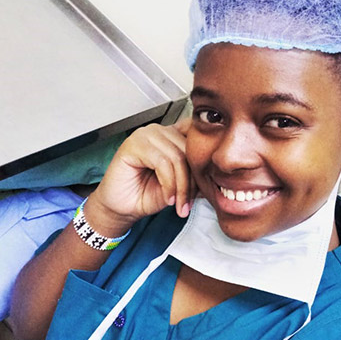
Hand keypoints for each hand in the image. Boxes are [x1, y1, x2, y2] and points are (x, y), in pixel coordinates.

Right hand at [86, 118, 196, 235]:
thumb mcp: (179, 186)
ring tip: (178, 204)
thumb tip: (218, 177)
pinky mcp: (133, 144)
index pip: (196, 137)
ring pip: (177, 157)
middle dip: (192, 181)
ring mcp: (145, 135)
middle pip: (189, 150)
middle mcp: (159, 131)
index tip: (207, 186)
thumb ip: (196, 177)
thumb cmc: (145, 194)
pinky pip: (162, 162)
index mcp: (172, 135)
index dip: (204, 161)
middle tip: (188, 203)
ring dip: (181, 186)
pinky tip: (167, 198)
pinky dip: (168, 184)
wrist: (122, 208)